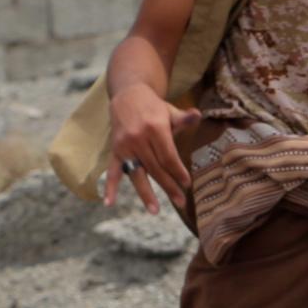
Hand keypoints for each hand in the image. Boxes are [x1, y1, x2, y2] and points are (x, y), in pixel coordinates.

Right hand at [103, 82, 198, 214]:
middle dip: (169, 187)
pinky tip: (109, 203)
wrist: (127, 97)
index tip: (187, 184)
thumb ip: (183, 118)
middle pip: (155, 168)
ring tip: (154, 210)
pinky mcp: (115, 151)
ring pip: (136, 174)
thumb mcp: (170, 110)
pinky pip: (112, 171)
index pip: (168, 156)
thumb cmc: (154, 108)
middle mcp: (138, 139)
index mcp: (154, 129)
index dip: (177, 171)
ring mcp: (125, 146)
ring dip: (146, 193)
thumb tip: (197, 115)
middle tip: (181, 202)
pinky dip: (110, 187)